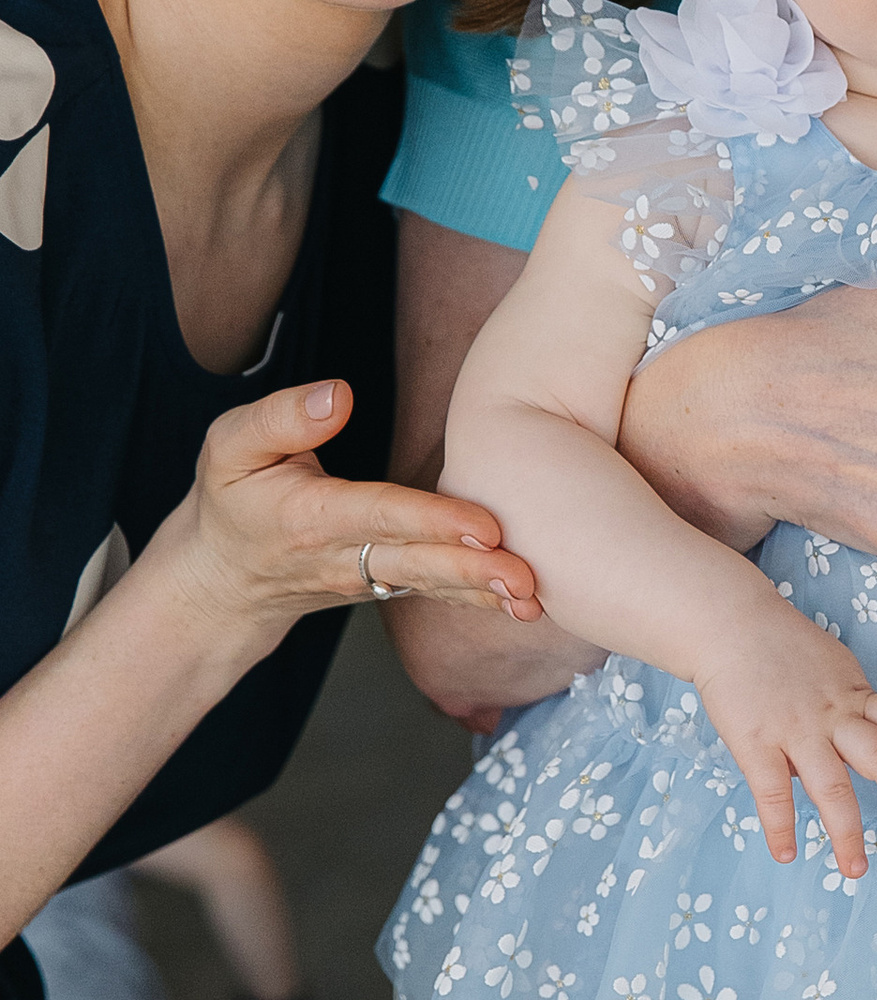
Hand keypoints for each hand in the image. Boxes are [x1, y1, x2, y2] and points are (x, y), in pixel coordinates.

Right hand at [160, 381, 540, 653]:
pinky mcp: (386, 587)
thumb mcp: (229, 448)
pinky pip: (434, 593)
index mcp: (309, 517)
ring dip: (484, 592)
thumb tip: (337, 395)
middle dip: (472, 571)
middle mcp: (344, 557)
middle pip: (416, 563)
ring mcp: (367, 580)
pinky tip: (525, 603)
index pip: (379, 516)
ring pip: (431, 586)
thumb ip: (279, 419)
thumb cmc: (230, 501)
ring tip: (535, 598)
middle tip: (525, 576)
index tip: (484, 525)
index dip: (432, 521)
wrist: (218, 582)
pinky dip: (478, 600)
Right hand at [691, 604, 876, 871]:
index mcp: (855, 696)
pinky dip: (780, 825)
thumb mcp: (831, 669)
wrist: (728, 621)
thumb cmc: (781, 647)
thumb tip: (863, 748)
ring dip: (846, 830)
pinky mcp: (754, 741)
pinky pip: (771, 790)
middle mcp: (833, 715)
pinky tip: (786, 853)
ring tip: (855, 869)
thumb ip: (851, 708)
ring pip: (830, 785)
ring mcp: (795, 729)